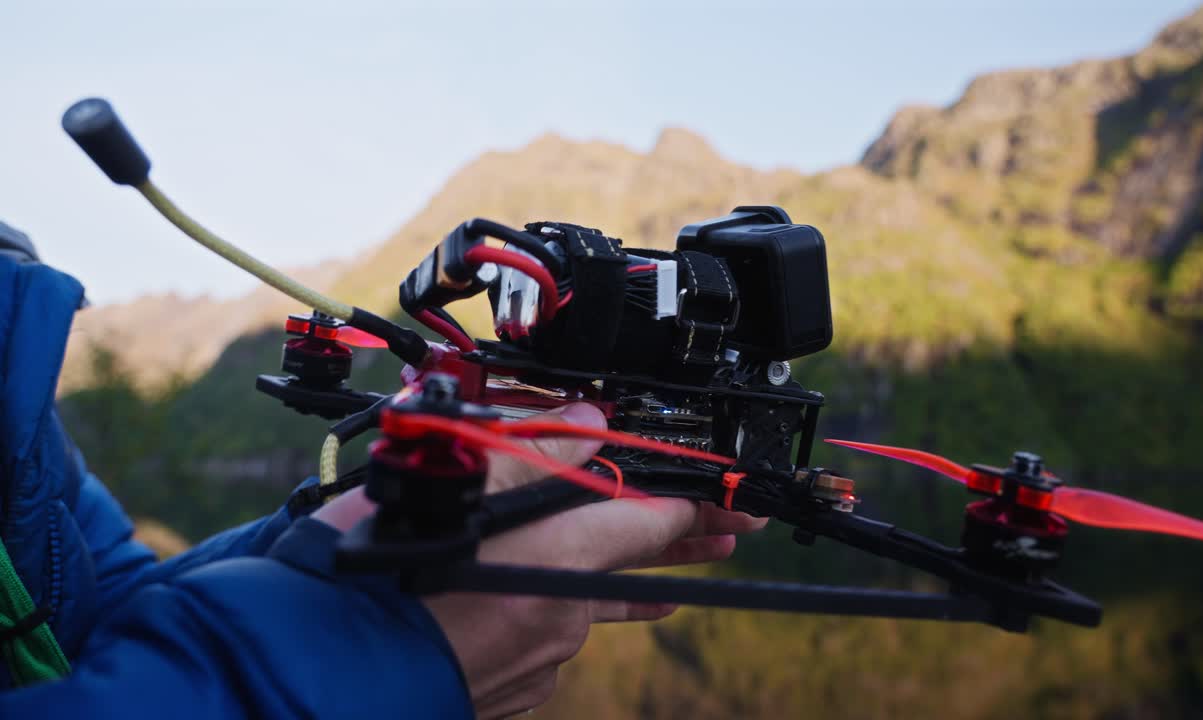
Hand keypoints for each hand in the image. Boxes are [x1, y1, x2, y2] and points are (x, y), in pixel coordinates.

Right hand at [313, 402, 765, 718]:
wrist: (320, 664)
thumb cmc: (377, 565)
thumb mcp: (456, 477)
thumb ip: (534, 447)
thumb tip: (589, 423)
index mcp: (563, 553)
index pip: (657, 522)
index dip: (705, 509)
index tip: (742, 508)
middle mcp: (567, 613)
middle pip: (629, 567)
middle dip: (672, 547)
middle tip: (718, 537)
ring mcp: (541, 660)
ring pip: (584, 603)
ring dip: (592, 578)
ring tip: (645, 581)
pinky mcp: (513, 691)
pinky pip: (544, 637)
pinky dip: (542, 612)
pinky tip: (529, 603)